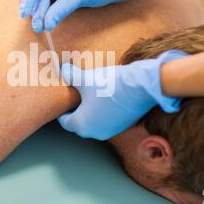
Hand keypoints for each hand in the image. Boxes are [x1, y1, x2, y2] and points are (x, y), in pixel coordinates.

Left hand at [58, 50, 187, 139]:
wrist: (141, 87)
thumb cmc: (109, 85)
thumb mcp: (85, 78)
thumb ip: (71, 75)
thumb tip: (64, 70)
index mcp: (82, 126)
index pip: (65, 121)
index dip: (62, 109)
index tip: (63, 99)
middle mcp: (95, 133)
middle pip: (79, 122)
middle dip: (77, 108)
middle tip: (77, 93)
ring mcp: (110, 130)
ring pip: (94, 121)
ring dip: (91, 109)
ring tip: (92, 92)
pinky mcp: (123, 125)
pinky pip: (108, 119)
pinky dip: (104, 110)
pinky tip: (107, 95)